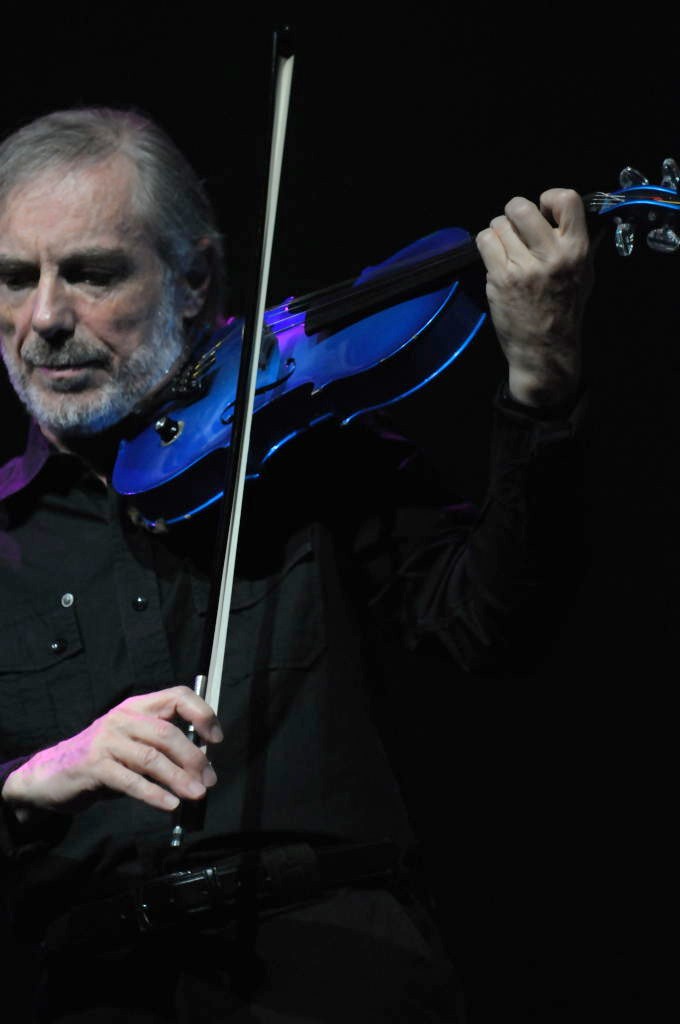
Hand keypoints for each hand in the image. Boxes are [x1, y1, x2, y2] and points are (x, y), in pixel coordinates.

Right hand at [1, 685, 222, 816]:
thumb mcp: (133, 744)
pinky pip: (131, 780)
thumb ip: (162, 747)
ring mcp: (106, 740)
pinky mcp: (94, 765)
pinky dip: (154, 793)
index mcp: (137, 707)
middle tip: (209, 779)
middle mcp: (122, 718)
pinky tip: (170, 804)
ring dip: (179, 777)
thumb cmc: (103, 760)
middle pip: (167, 732)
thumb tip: (202, 766)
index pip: (176, 696)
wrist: (52, 774)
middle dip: (194, 757)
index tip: (216, 738)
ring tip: (197, 793)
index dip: (202, 713)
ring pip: (152, 757)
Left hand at [475, 187, 592, 407]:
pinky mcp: (499, 279)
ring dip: (499, 231)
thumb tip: (577, 215)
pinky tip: (495, 257)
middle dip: (514, 212)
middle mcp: (550, 256)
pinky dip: (487, 244)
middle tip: (516, 227)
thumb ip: (581, 244)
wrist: (544, 350)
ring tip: (506, 247)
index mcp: (576, 250)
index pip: (566, 199)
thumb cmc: (565, 311)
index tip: (544, 212)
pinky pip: (485, 242)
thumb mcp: (585, 275)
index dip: (549, 198)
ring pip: (498, 224)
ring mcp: (522, 267)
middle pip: (521, 207)